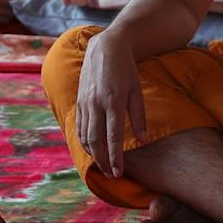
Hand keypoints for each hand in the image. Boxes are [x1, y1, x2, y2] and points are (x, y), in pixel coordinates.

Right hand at [74, 33, 147, 179]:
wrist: (105, 48)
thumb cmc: (126, 70)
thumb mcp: (136, 91)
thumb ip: (139, 116)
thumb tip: (144, 140)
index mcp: (114, 101)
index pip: (114, 137)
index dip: (115, 157)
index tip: (119, 173)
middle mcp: (96, 104)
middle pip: (96, 141)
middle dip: (102, 161)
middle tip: (110, 175)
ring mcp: (85, 103)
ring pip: (85, 136)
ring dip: (92, 154)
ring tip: (102, 166)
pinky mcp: (78, 101)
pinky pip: (79, 127)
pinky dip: (84, 142)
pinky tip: (91, 150)